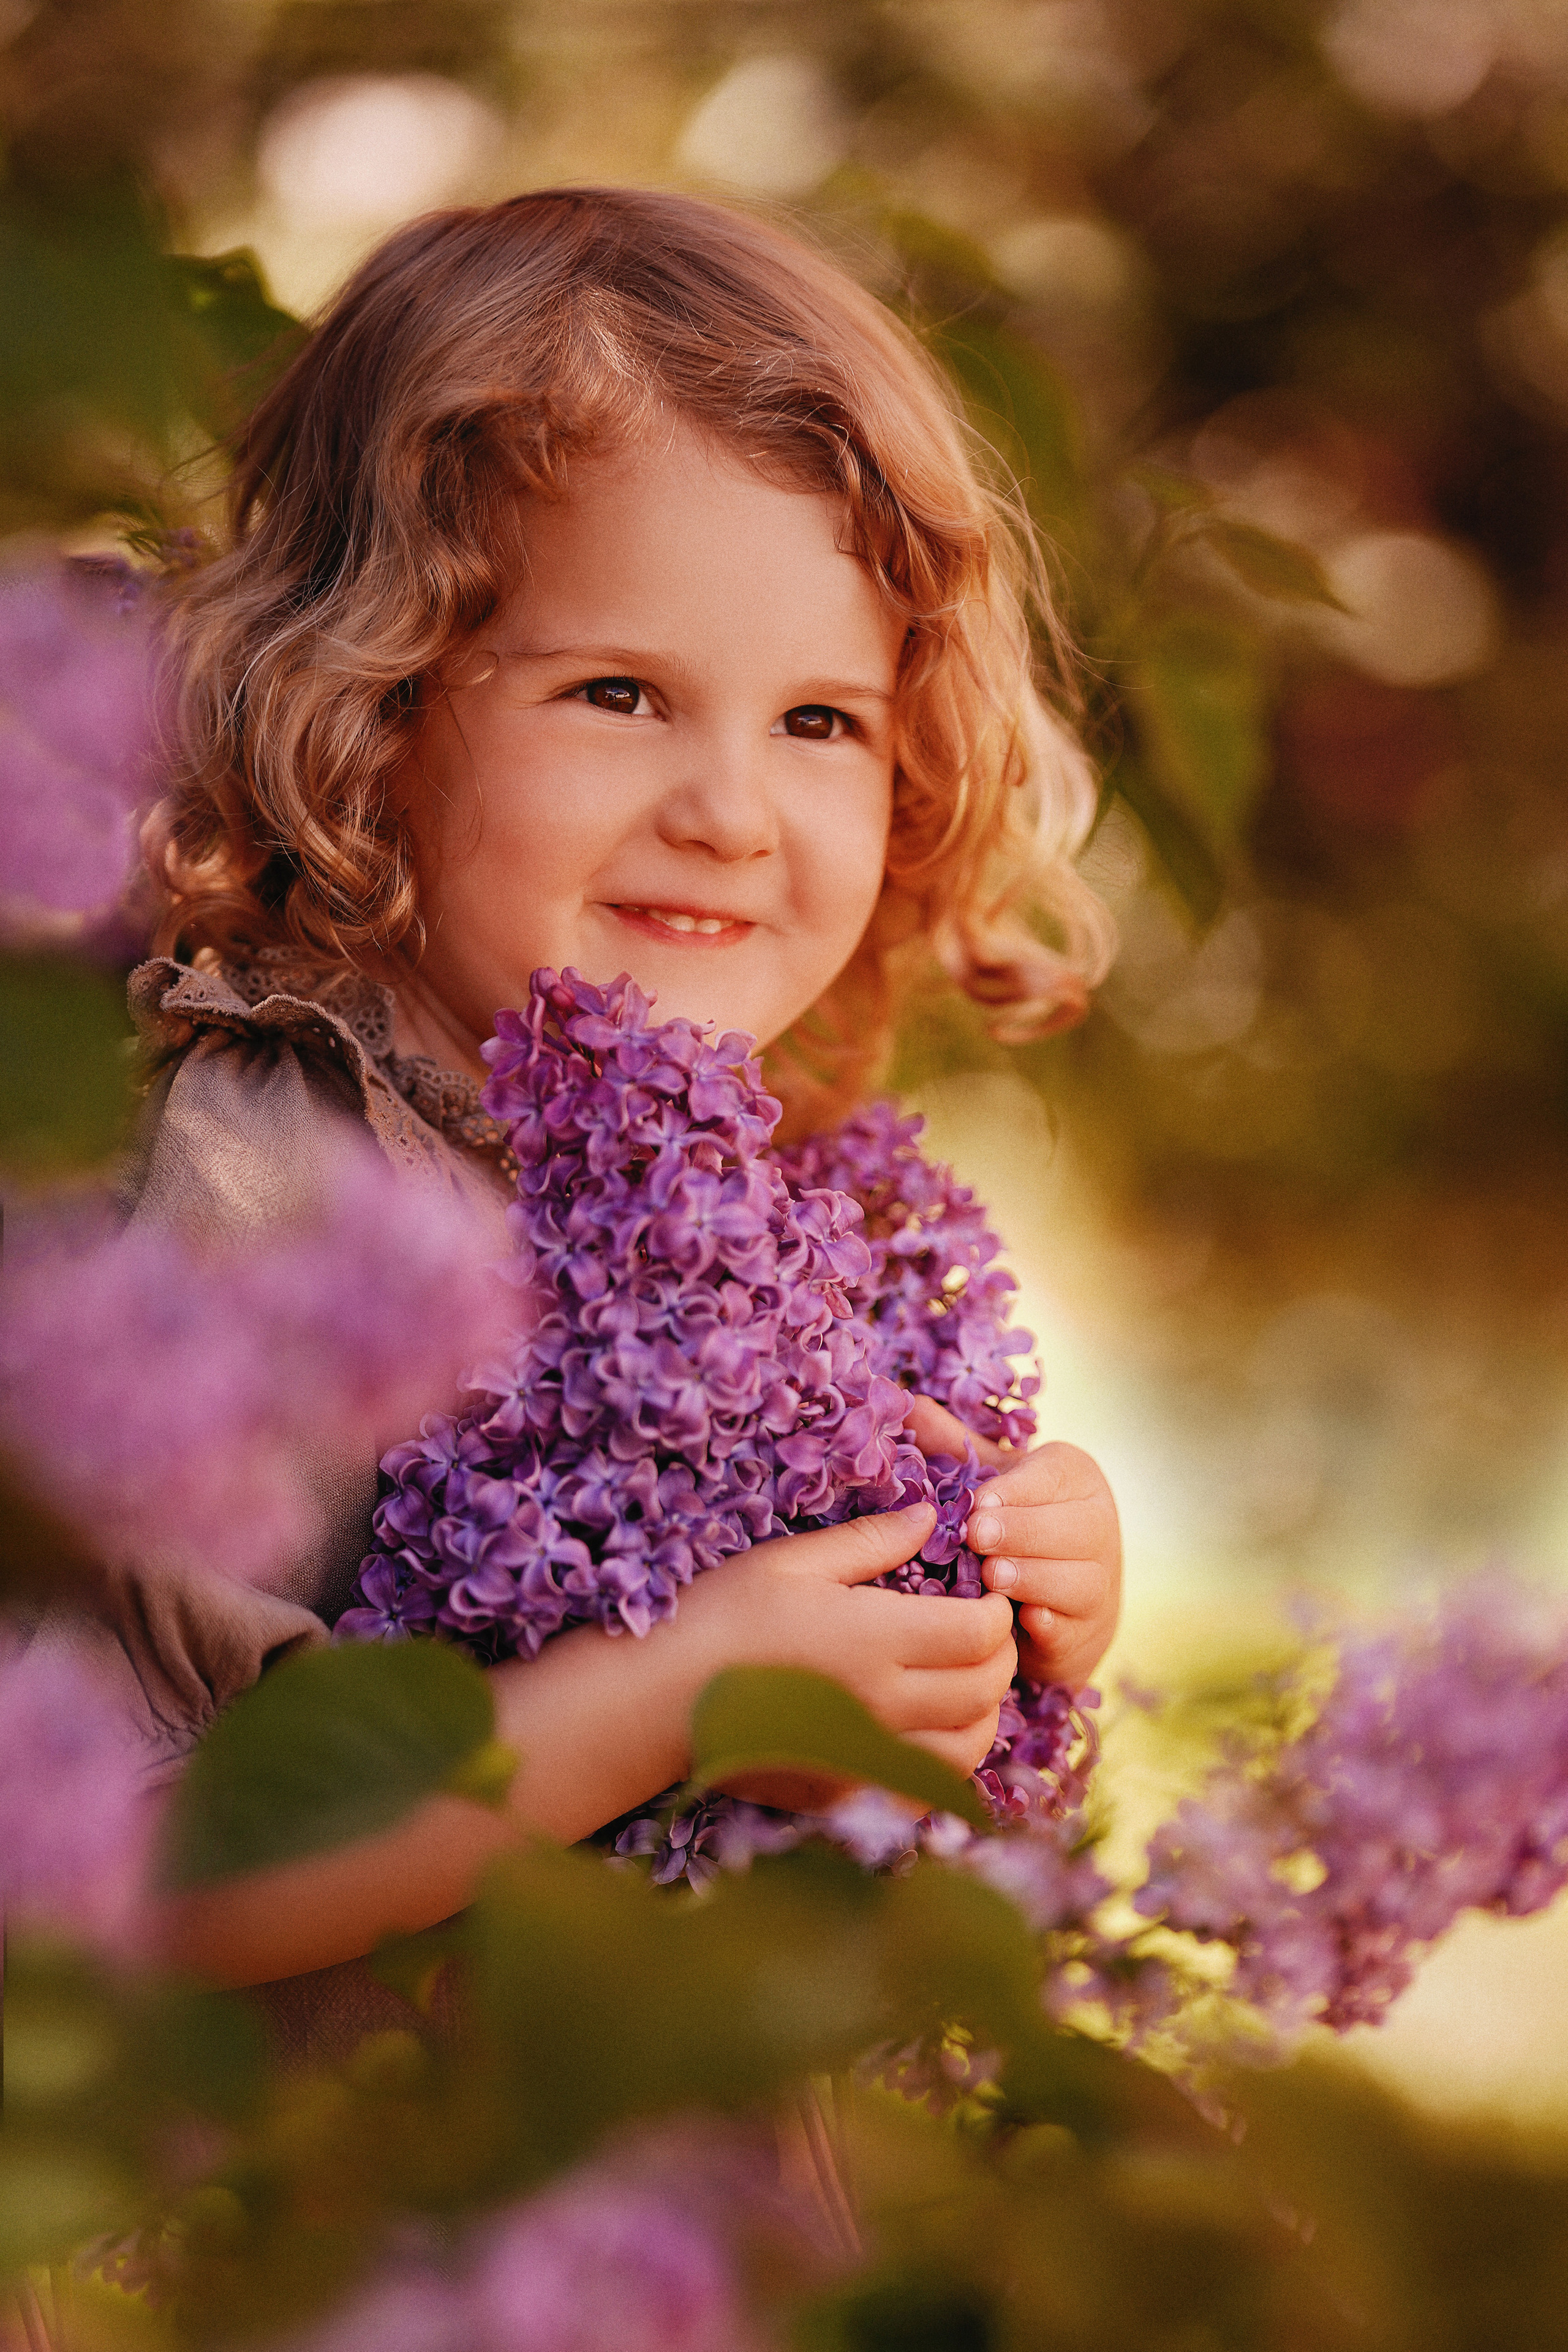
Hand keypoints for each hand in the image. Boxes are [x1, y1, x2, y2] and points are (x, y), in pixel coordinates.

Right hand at [691, 1498, 1016, 1806]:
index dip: (997, 1610)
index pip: (981, 1633)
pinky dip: (944, 1764)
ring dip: (981, 1712)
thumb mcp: (790, 1561)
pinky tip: (926, 1732)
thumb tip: (931, 1517)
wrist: (657, 1701)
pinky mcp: (845, 1795)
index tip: (983, 1592)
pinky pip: (924, 1791)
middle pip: (985, 1690)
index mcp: (875, 1640)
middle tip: (980, 1630)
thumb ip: (869, 1542)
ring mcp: (866, 1759)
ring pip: (968, 1749)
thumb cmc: (719, 1616)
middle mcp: (883, 1706)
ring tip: (962, 1680)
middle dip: (998, 1655)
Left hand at [903, 1397, 1121, 1688]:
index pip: (1056, 1474)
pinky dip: (1050, 1624)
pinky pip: (1074, 1627)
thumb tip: (908, 1406)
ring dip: (1033, 1578)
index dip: (1018, 1489)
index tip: (978, 1502)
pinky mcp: (1089, 1631)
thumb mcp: (991, 1480)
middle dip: (1022, 1531)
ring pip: (1078, 1579)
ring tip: (991, 1577)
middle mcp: (1098, 1526)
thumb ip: (956, 1445)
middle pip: (1074, 1527)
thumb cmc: (1015, 1522)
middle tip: (976, 1537)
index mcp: (1076, 1479)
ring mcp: (1099, 1583)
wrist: (1057, 1597)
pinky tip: (1022, 1621)